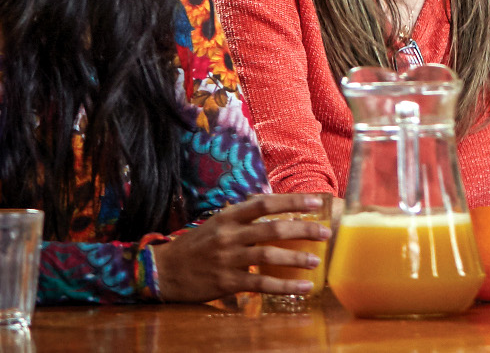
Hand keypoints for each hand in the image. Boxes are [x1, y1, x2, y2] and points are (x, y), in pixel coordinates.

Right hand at [146, 193, 330, 303]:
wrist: (163, 271)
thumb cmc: (196, 246)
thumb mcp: (217, 223)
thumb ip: (243, 217)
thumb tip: (273, 206)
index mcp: (228, 217)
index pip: (265, 203)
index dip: (292, 201)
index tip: (317, 202)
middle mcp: (229, 235)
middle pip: (273, 228)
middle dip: (303, 229)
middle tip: (326, 233)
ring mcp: (228, 259)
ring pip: (269, 255)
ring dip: (296, 258)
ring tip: (316, 261)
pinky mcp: (226, 282)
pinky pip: (261, 284)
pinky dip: (284, 286)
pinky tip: (302, 288)